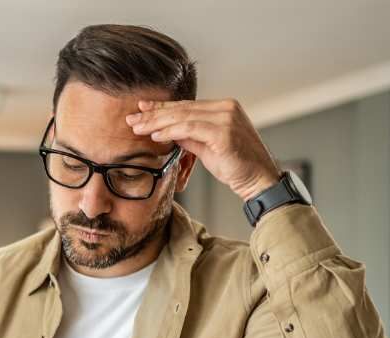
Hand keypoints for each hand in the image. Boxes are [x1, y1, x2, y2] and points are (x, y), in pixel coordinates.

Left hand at [126, 99, 280, 201]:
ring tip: (137, 127)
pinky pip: (189, 128)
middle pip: (182, 109)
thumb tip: (167, 131)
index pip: (186, 106)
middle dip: (153, 114)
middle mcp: (226, 108)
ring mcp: (226, 118)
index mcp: (224, 107)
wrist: (259, 180)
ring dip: (157, 122)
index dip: (162, 107)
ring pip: (183, 116)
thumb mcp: (207, 147)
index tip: (141, 109)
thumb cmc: (235, 166)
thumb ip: (189, 136)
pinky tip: (155, 136)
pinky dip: (170, 131)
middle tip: (131, 118)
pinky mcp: (224, 132)